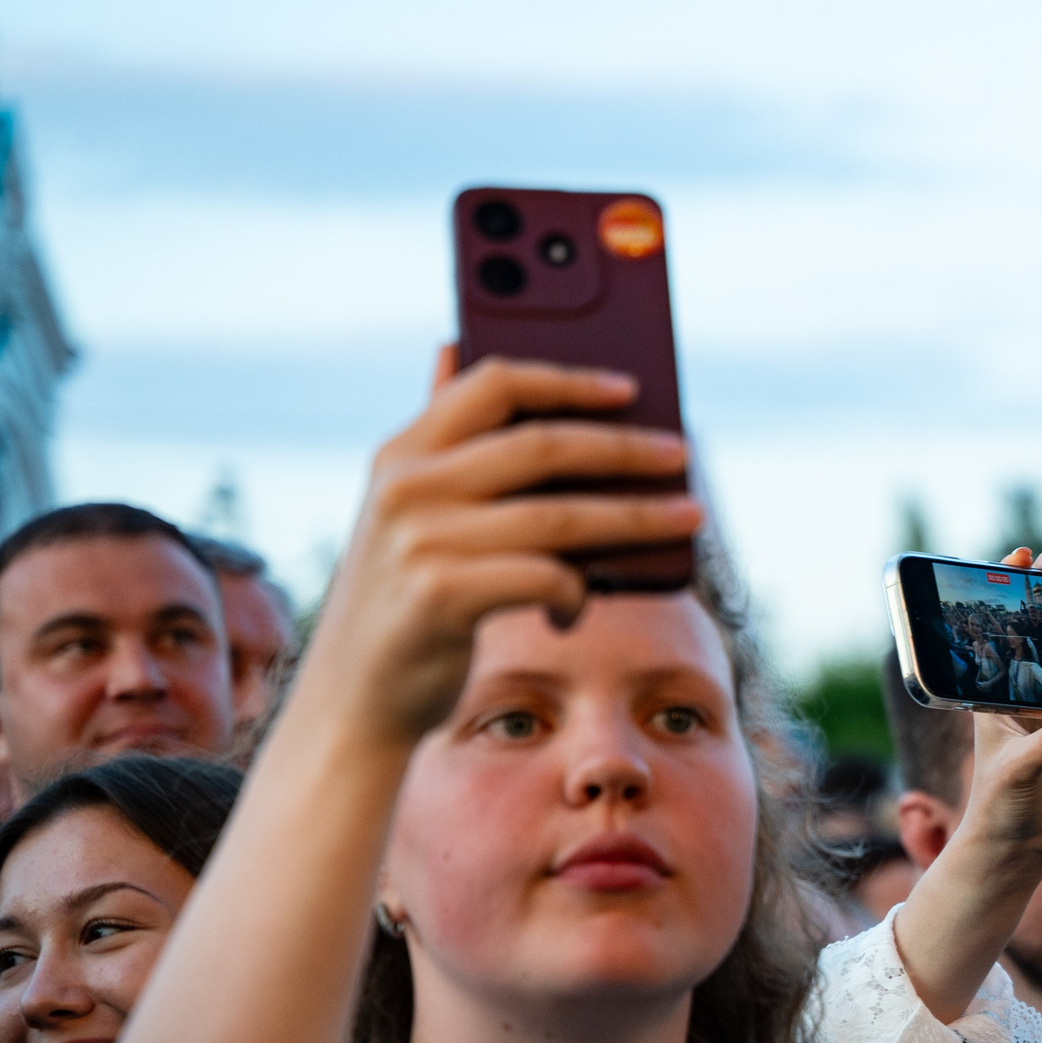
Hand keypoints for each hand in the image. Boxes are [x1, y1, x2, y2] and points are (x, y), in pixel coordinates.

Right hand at [297, 347, 700, 746]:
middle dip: (623, 448)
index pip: (494, 384)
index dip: (568, 380)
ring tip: (687, 517)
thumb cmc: (407, 601)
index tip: (629, 388)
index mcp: (402, 452)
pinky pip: (546, 575)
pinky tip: (577, 604)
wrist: (355, 696)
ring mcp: (422, 539)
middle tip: (681, 454)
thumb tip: (452, 346)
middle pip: (542, 446)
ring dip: (635, 517)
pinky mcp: (442, 594)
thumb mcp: (412, 513)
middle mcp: (408, 486)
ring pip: (560, 515)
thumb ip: (444, 444)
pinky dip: (577, 590)